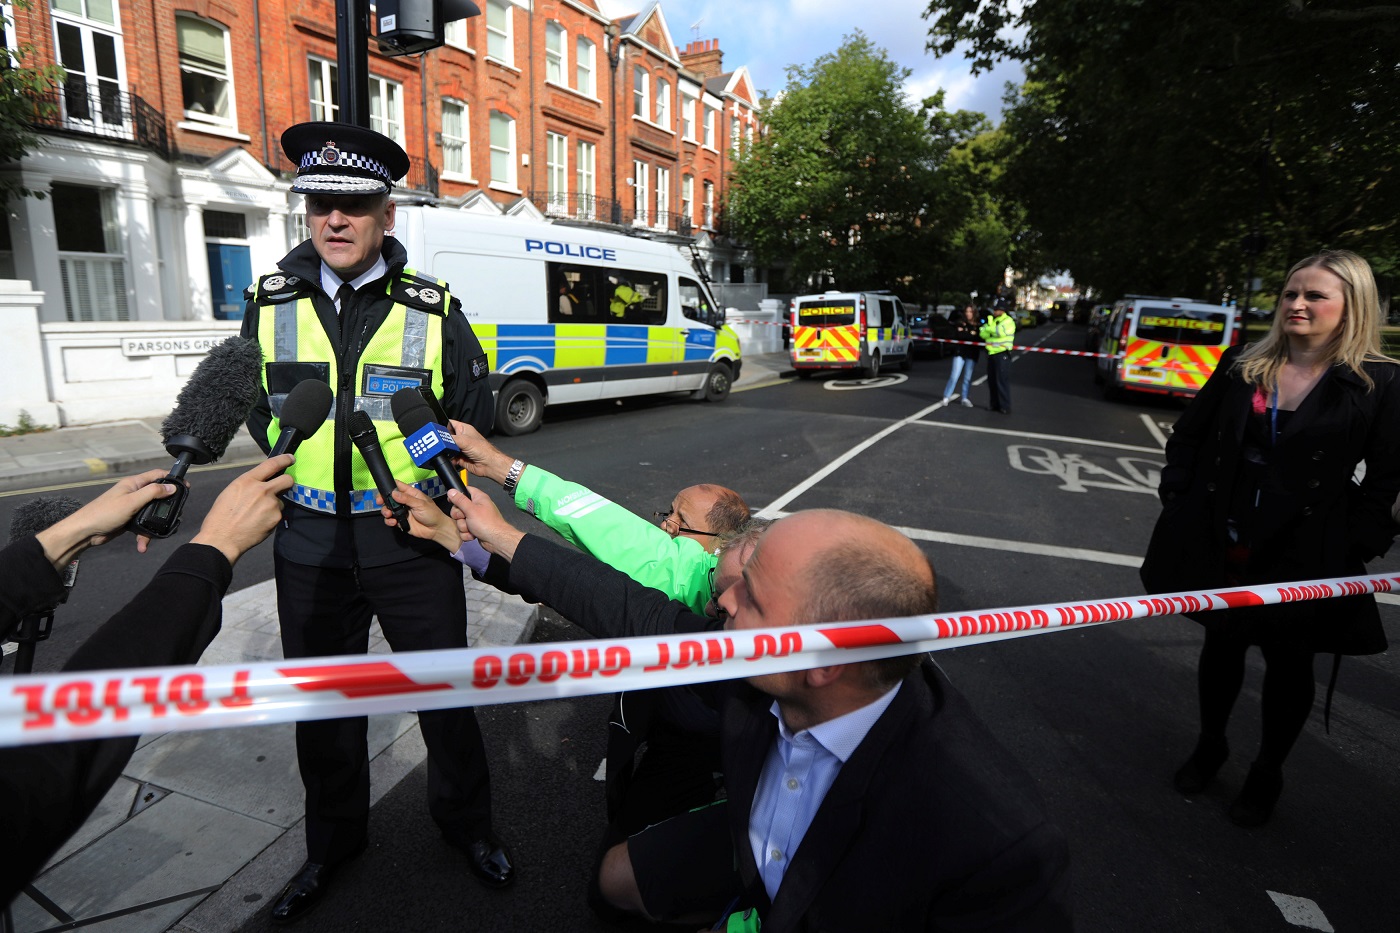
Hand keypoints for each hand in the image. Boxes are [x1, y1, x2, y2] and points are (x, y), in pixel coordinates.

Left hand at [35, 468, 179, 569]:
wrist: (85, 532)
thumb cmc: (105, 513)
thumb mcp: (132, 501)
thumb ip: (153, 493)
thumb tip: (172, 487)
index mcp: (133, 484)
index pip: (157, 475)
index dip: (172, 478)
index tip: (186, 486)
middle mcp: (133, 493)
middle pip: (157, 496)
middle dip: (166, 507)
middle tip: (175, 514)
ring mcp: (131, 507)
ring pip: (151, 513)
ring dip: (154, 525)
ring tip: (157, 534)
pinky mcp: (128, 520)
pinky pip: (142, 526)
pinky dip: (144, 535)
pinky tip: (142, 545)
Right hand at [190, 455, 294, 564]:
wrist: (222, 539)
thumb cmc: (221, 517)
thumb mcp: (231, 492)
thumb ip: (249, 485)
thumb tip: (261, 483)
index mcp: (247, 481)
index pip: (271, 464)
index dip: (284, 459)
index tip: (290, 458)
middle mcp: (262, 490)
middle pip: (287, 480)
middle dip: (287, 482)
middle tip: (283, 486)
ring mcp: (271, 504)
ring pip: (280, 501)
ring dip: (273, 506)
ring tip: (257, 515)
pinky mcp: (276, 518)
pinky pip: (278, 514)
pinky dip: (271, 518)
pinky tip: (259, 523)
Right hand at [380, 482, 463, 552]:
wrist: (436, 529)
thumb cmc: (432, 513)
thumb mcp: (421, 504)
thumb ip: (407, 499)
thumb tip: (394, 493)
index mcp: (410, 494)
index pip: (398, 486)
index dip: (389, 486)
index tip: (382, 490)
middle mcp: (404, 502)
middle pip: (389, 498)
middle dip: (383, 500)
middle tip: (380, 502)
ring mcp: (402, 512)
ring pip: (388, 509)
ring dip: (385, 511)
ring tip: (389, 514)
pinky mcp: (400, 521)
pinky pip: (390, 520)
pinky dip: (389, 521)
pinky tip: (393, 522)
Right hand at [447, 419, 517, 485]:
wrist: (489, 465)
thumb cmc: (484, 450)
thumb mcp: (465, 441)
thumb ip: (451, 439)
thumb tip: (441, 439)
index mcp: (464, 429)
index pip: (450, 424)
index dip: (443, 426)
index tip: (436, 431)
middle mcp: (461, 438)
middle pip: (446, 437)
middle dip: (443, 441)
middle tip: (440, 444)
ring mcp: (460, 448)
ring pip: (447, 449)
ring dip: (446, 451)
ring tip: (446, 452)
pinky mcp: (459, 458)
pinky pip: (450, 458)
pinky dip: (449, 459)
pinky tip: (451, 459)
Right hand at [447, 487, 523, 560]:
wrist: (496, 540)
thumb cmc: (486, 522)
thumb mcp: (471, 510)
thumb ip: (460, 500)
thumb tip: (451, 491)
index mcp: (478, 498)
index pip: (465, 491)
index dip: (457, 495)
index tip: (451, 500)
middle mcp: (477, 507)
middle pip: (459, 508)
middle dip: (459, 516)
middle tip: (464, 518)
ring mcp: (475, 519)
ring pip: (461, 521)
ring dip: (463, 527)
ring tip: (471, 529)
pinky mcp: (474, 529)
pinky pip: (464, 530)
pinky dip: (467, 534)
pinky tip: (473, 535)